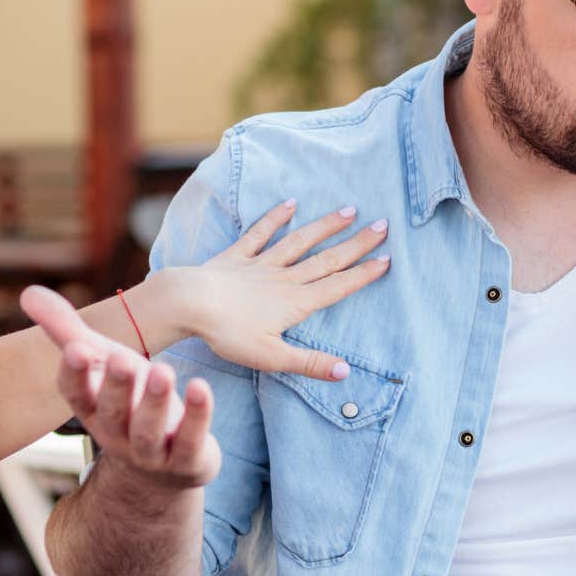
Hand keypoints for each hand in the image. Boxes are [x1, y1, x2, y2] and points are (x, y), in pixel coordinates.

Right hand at [20, 286, 219, 494]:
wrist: (163, 468)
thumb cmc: (127, 401)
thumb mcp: (101, 363)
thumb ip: (67, 330)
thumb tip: (26, 293)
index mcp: (92, 409)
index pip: (75, 395)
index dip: (75, 374)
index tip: (76, 348)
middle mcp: (116, 434)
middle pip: (111, 413)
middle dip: (115, 387)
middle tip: (121, 358)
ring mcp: (151, 452)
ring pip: (148, 431)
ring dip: (153, 402)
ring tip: (162, 370)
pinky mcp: (187, 459)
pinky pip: (191, 439)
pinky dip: (197, 416)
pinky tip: (200, 387)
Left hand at [167, 199, 389, 380]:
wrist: (188, 303)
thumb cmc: (228, 334)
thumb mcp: (272, 358)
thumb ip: (309, 363)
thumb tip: (345, 371)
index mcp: (296, 303)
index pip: (338, 286)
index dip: (364, 274)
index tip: (387, 259)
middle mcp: (284, 279)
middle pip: (327, 259)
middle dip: (356, 244)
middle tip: (382, 226)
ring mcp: (261, 264)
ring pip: (300, 241)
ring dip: (325, 226)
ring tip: (349, 210)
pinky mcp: (238, 256)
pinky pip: (260, 233)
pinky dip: (275, 218)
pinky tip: (290, 204)